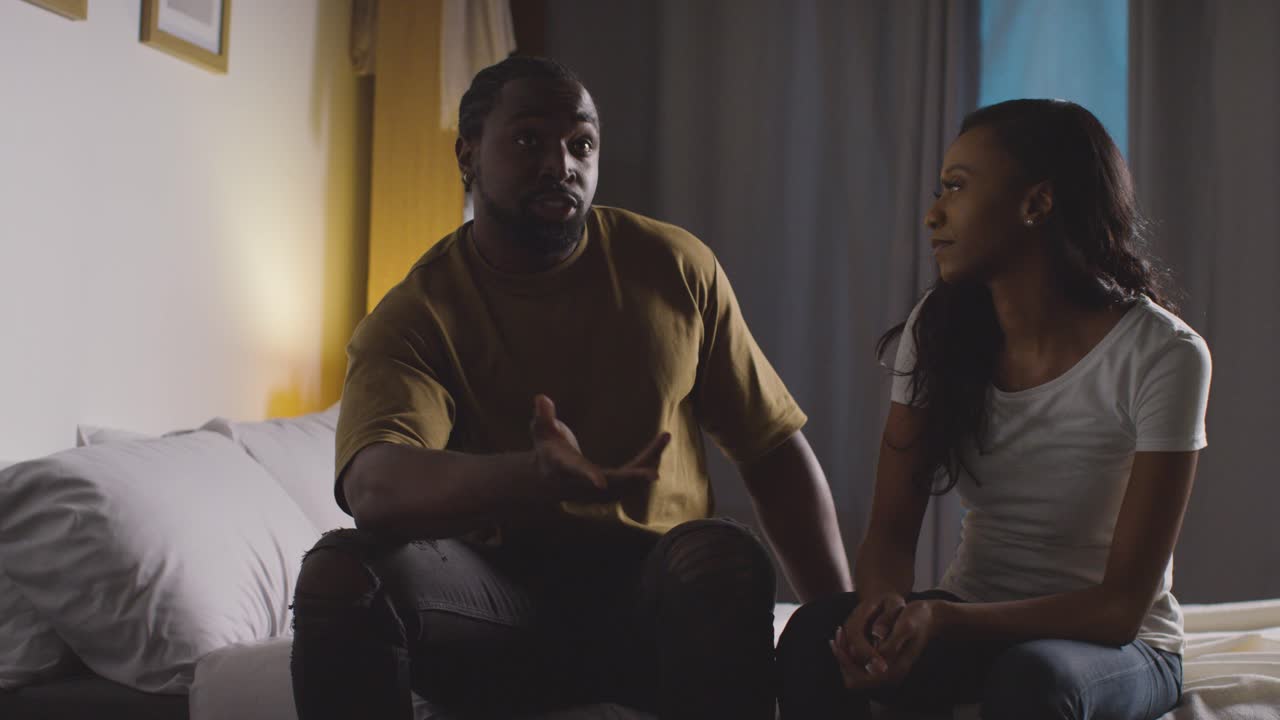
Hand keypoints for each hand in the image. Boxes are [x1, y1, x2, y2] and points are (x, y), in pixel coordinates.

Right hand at [529, 394, 669, 501]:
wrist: (548, 479)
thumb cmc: (546, 449)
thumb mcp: (541, 431)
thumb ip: (543, 416)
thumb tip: (541, 397)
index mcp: (565, 468)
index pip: (576, 472)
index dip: (588, 477)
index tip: (601, 483)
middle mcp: (585, 483)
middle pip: (612, 484)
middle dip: (632, 479)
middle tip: (654, 474)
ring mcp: (599, 490)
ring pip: (628, 483)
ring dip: (648, 463)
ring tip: (664, 438)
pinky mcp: (612, 489)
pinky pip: (634, 479)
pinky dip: (648, 463)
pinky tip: (660, 445)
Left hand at [832, 598, 945, 689]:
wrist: (929, 617)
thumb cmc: (917, 617)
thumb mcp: (907, 624)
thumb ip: (892, 641)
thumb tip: (877, 657)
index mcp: (897, 668)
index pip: (863, 678)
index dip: (847, 663)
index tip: (838, 642)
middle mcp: (892, 674)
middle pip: (855, 681)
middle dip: (842, 662)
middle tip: (834, 640)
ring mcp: (887, 670)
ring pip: (855, 676)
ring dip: (844, 658)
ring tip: (837, 637)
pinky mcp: (883, 664)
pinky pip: (859, 667)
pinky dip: (848, 655)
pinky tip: (844, 637)